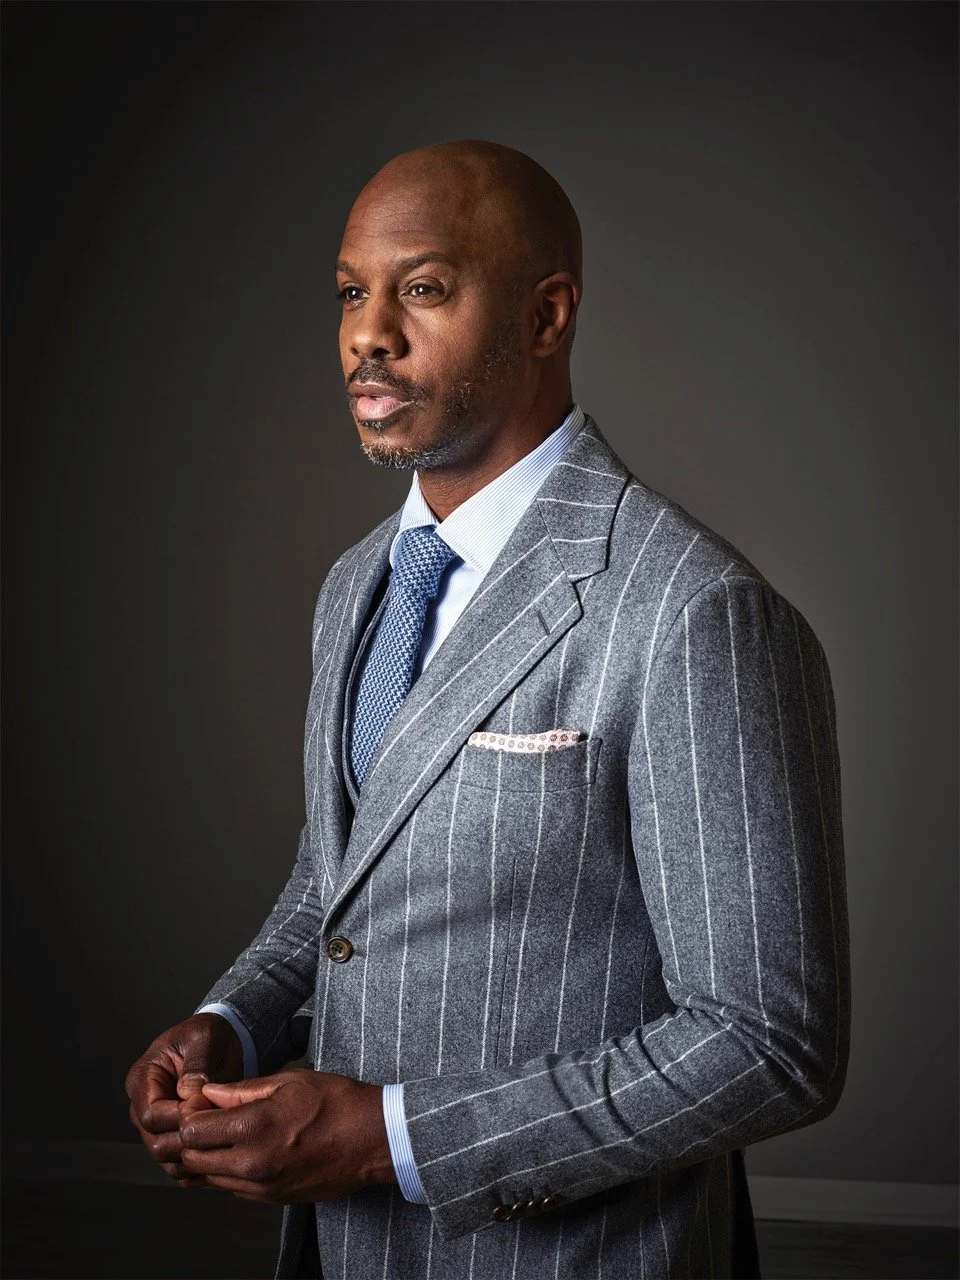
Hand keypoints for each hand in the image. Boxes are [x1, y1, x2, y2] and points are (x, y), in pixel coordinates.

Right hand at [125, 1013, 243, 1184]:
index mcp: (143, 1080)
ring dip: (195, 1156)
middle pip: (156, 1143)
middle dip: (188, 1139)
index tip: (207, 1108)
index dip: (179, 1118)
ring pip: (167, 1160)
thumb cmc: (207, 1035)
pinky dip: (198, 1166)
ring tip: (223, 1140)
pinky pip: (180, 1166)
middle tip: (219, 1127)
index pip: (151, 1115)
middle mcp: (144, 1107)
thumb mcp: (204, 1037)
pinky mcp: (174, 1139)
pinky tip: (220, 1153)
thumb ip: (197, 1065)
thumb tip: (189, 1094)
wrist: (220, 1043)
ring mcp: (158, 1127)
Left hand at [178, 1068, 394, 1202]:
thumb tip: (210, 1093)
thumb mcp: (289, 1081)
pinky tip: (249, 1148)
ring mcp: (262, 1187)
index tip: (203, 1101)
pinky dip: (230, 1170)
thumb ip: (242, 1090)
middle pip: (192, 1158)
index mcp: (254, 1129)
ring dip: (210, 1155)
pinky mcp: (273, 1199)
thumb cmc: (338, 1103)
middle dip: (194, 1136)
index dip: (191, 1113)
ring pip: (210, 1177)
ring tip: (230, 1131)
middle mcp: (252, 1164)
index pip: (191, 1131)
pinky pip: (233, 1188)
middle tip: (211, 1116)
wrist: (374, 1139)